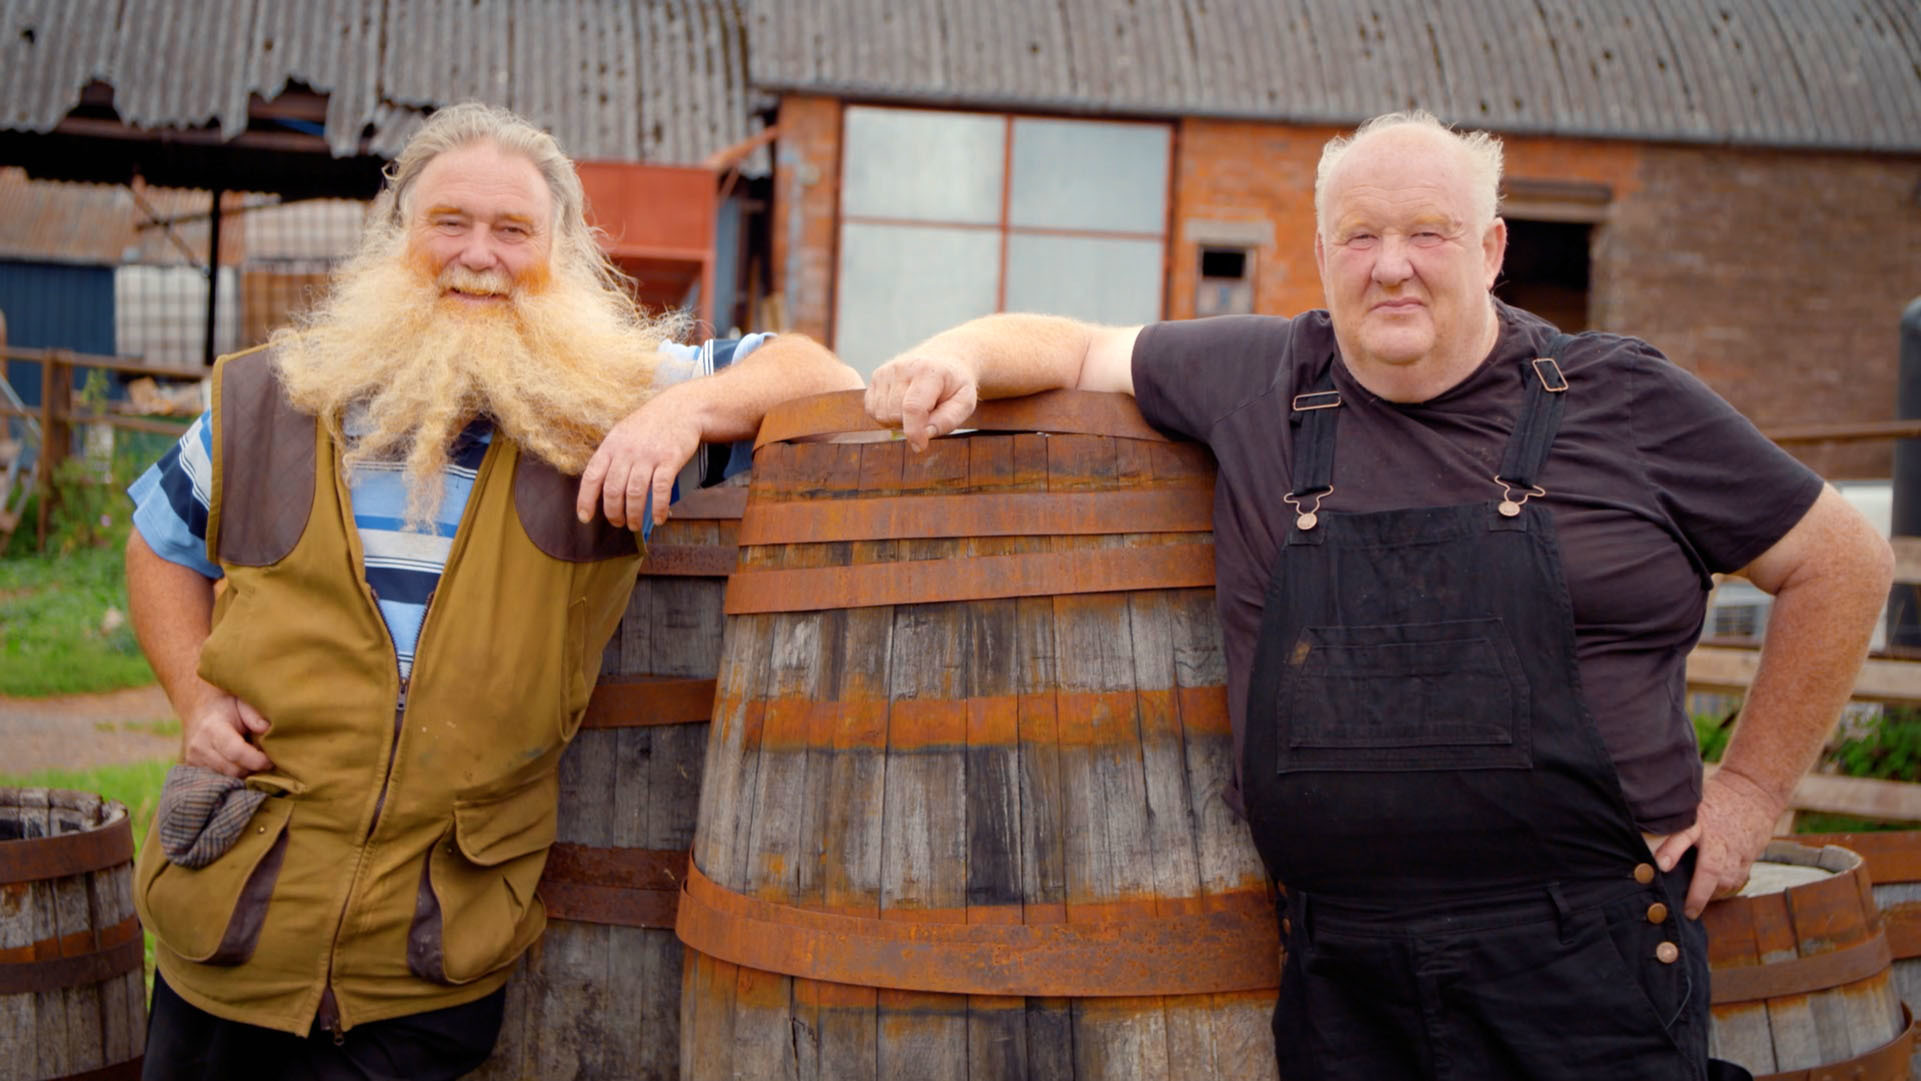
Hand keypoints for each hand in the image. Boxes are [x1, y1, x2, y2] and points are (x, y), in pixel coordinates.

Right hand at [182, 691, 271, 776]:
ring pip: (226, 777)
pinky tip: (240, 765)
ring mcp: (193, 759)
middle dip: (253, 769)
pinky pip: (217, 779)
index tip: (271, 761)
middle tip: (266, 761)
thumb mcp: (242, 703)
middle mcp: (199, 746)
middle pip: (232, 770)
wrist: (198, 709)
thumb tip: (267, 730)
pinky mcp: (192, 768)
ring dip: (243, 773)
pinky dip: (232, 776)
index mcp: (212, 729)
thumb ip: (255, 716)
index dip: (257, 760)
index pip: (236, 752)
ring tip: (252, 761)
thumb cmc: (226, 706)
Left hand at [576, 399, 701, 528]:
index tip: (585, 517)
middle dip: (614, 513)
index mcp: (611, 446)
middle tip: (619, 523)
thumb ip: (613, 457)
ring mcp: (649, 455)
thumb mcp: (623, 434)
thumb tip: (604, 489)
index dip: (586, 500)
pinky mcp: (670, 460)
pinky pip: (660, 490)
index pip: (592, 476)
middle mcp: (627, 451)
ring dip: (634, 515)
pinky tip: (659, 519)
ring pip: (635, 494)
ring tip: (635, 525)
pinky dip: (659, 508)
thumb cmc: (650, 424)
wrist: (681, 408)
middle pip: (613, 490)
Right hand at [864, 353, 978, 452]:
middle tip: (927, 416)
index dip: (914, 432)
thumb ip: (948, 420)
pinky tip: (902, 407)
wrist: (944, 358)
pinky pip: (872, 409)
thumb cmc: (955, 384)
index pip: (913, 407)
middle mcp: (902, 367)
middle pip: (894, 414)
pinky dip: (886, 415)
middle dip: (910, 425)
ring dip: (897, 421)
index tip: (921, 446)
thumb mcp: (965, 402)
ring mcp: (886, 371)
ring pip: (881, 414)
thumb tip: (924, 435)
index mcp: (928, 372)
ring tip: (915, 411)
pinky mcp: (876, 376)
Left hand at [1654, 770, 1779, 917]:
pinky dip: (1725, 889)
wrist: (1753, 792)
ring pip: (1726, 880)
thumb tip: (1642, 834)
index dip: (1671, 851)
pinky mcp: (1748, 857)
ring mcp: (1736, 849)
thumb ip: (1673, 821)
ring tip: (1696, 904)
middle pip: (1710, 868)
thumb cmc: (1713, 799)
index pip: (1683, 835)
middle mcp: (1718, 838)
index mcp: (1699, 820)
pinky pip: (1737, 879)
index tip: (1660, 865)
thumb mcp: (1691, 804)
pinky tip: (1714, 894)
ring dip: (1712, 894)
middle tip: (1688, 911)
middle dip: (1698, 893)